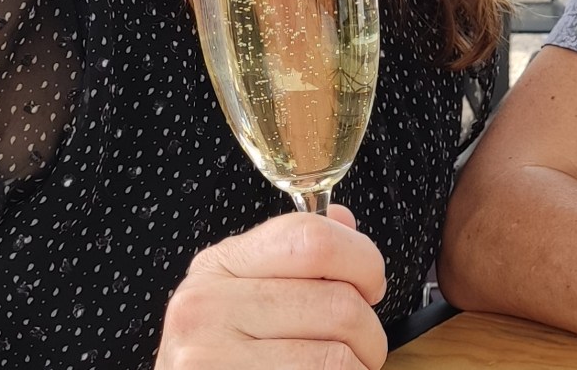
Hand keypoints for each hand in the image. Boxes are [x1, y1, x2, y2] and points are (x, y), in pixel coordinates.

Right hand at [156, 206, 387, 368]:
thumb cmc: (225, 353)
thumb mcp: (245, 295)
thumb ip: (295, 255)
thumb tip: (343, 222)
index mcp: (219, 264)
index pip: (312, 238)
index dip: (363, 260)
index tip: (372, 286)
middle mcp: (205, 306)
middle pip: (337, 303)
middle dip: (370, 332)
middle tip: (364, 348)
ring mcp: (208, 357)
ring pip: (336, 356)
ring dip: (359, 368)